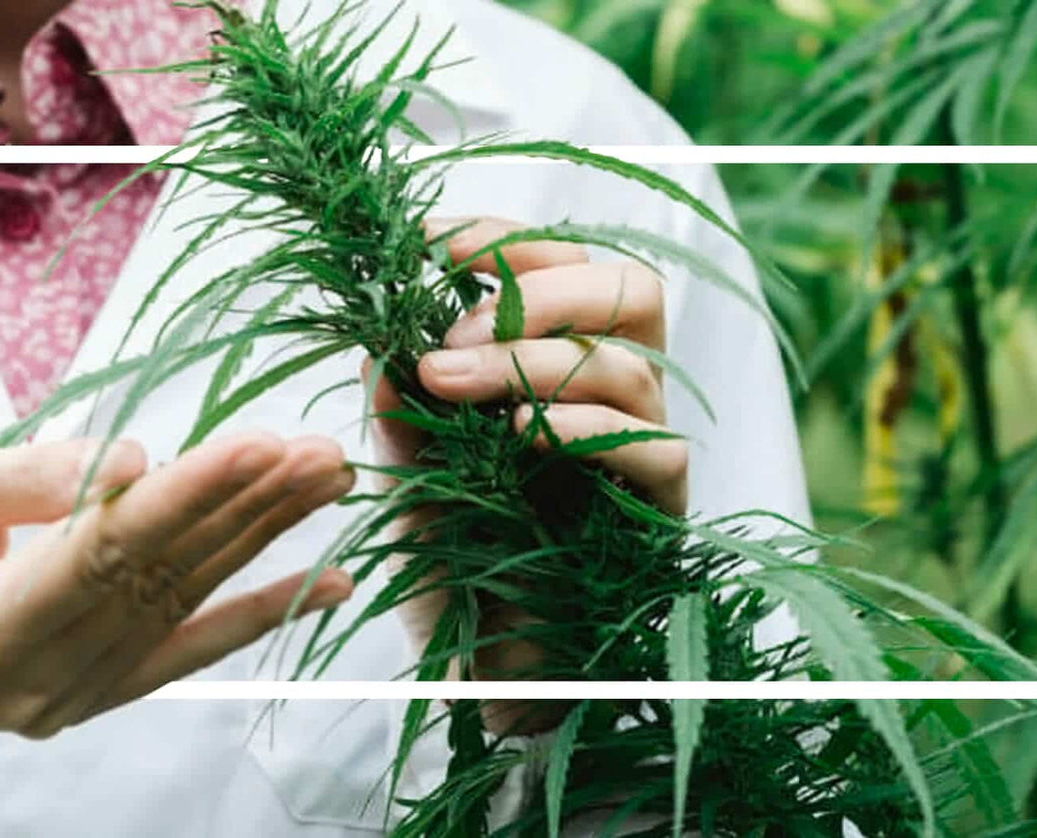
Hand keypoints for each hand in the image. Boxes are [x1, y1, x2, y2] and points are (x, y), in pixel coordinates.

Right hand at [0, 432, 353, 738]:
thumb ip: (29, 478)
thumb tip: (134, 459)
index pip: (105, 553)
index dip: (186, 496)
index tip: (256, 444)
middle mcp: (32, 681)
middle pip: (161, 579)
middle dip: (247, 509)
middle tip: (320, 455)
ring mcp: (67, 697)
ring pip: (185, 604)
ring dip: (264, 540)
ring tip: (327, 483)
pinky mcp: (92, 693)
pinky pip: (188, 649)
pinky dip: (260, 611)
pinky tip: (330, 581)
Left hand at [372, 217, 687, 729]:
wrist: (494, 672)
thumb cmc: (458, 566)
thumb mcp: (408, 482)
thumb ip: (400, 420)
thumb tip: (376, 350)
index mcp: (562, 366)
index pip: (568, 267)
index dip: (507, 241)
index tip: (429, 241)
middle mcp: (613, 397)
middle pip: (630, 289)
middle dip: (541, 283)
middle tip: (454, 320)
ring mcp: (641, 451)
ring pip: (631, 365)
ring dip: (534, 358)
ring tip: (451, 379)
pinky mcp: (660, 514)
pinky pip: (654, 450)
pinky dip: (584, 428)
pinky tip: (521, 435)